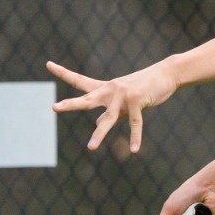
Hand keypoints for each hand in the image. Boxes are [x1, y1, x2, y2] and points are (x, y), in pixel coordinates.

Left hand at [47, 59, 177, 152]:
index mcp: (104, 88)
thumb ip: (109, 110)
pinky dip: (136, 137)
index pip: (80, 80)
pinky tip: (134, 150)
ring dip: (99, 134)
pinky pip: (135, 123)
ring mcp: (123, 95)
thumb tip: (98, 123)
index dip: (63, 73)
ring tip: (90, 148)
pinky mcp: (137, 101)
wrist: (167, 74)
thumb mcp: (123, 98)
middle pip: (86, 99)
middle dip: (70, 104)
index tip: (48, 64)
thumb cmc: (144, 86)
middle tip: (54, 107)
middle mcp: (110, 90)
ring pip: (108, 118)